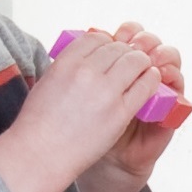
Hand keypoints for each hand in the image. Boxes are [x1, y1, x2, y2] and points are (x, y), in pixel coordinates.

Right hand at [0, 24, 175, 191]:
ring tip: (145, 67)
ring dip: (142, 62)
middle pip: (118, 48)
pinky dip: (151, 80)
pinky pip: (145, 86)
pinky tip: (151, 80)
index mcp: (66, 62)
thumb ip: (67, 66)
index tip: (111, 50)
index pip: (96, 37)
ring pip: (135, 62)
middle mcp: (86, 72)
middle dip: (127, 51)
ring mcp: (105, 91)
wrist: (41, 154)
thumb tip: (84, 55)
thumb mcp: (46, 82)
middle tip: (131, 59)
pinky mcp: (120, 112)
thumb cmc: (39, 123)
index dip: (107, 42)